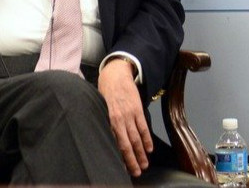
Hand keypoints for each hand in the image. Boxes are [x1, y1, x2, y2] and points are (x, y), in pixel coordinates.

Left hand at [98, 58, 152, 176]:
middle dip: (132, 160)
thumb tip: (106, 140)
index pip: (113, 144)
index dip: (118, 157)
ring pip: (136, 138)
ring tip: (144, 165)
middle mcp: (118, 120)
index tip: (122, 169)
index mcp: (107, 120)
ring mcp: (129, 115)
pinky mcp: (137, 109)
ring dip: (141, 153)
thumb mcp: (99, 108)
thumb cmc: (104, 92)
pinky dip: (147, 139)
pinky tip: (149, 149)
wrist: (115, 74)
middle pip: (126, 144)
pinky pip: (143, 127)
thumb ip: (104, 123)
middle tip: (136, 173)